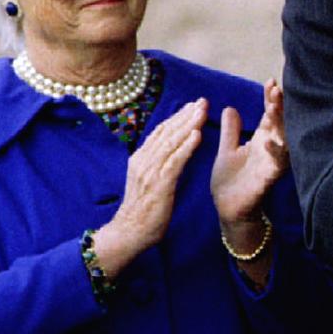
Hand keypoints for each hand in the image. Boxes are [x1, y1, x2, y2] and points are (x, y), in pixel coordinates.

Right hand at [94, 99, 207, 276]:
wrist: (129, 232)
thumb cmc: (143, 209)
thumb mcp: (148, 181)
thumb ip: (157, 164)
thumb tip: (169, 151)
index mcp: (141, 158)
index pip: (161, 132)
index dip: (177, 117)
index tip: (192, 105)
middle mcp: (143, 160)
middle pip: (167, 132)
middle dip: (186, 115)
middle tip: (202, 101)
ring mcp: (150, 171)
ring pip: (172, 142)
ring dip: (188, 125)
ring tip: (202, 111)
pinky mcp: (159, 184)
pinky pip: (175, 161)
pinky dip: (186, 146)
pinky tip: (197, 135)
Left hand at [211, 79, 288, 247]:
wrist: (228, 210)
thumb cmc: (230, 181)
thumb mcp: (227, 150)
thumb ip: (231, 131)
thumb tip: (229, 108)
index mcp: (260, 141)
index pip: (269, 116)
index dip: (271, 99)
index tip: (270, 82)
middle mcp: (269, 150)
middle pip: (279, 124)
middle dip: (279, 106)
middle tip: (276, 89)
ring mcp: (270, 164)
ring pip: (282, 141)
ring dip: (280, 125)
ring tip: (274, 107)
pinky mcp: (267, 180)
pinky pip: (276, 166)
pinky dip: (276, 154)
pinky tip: (270, 142)